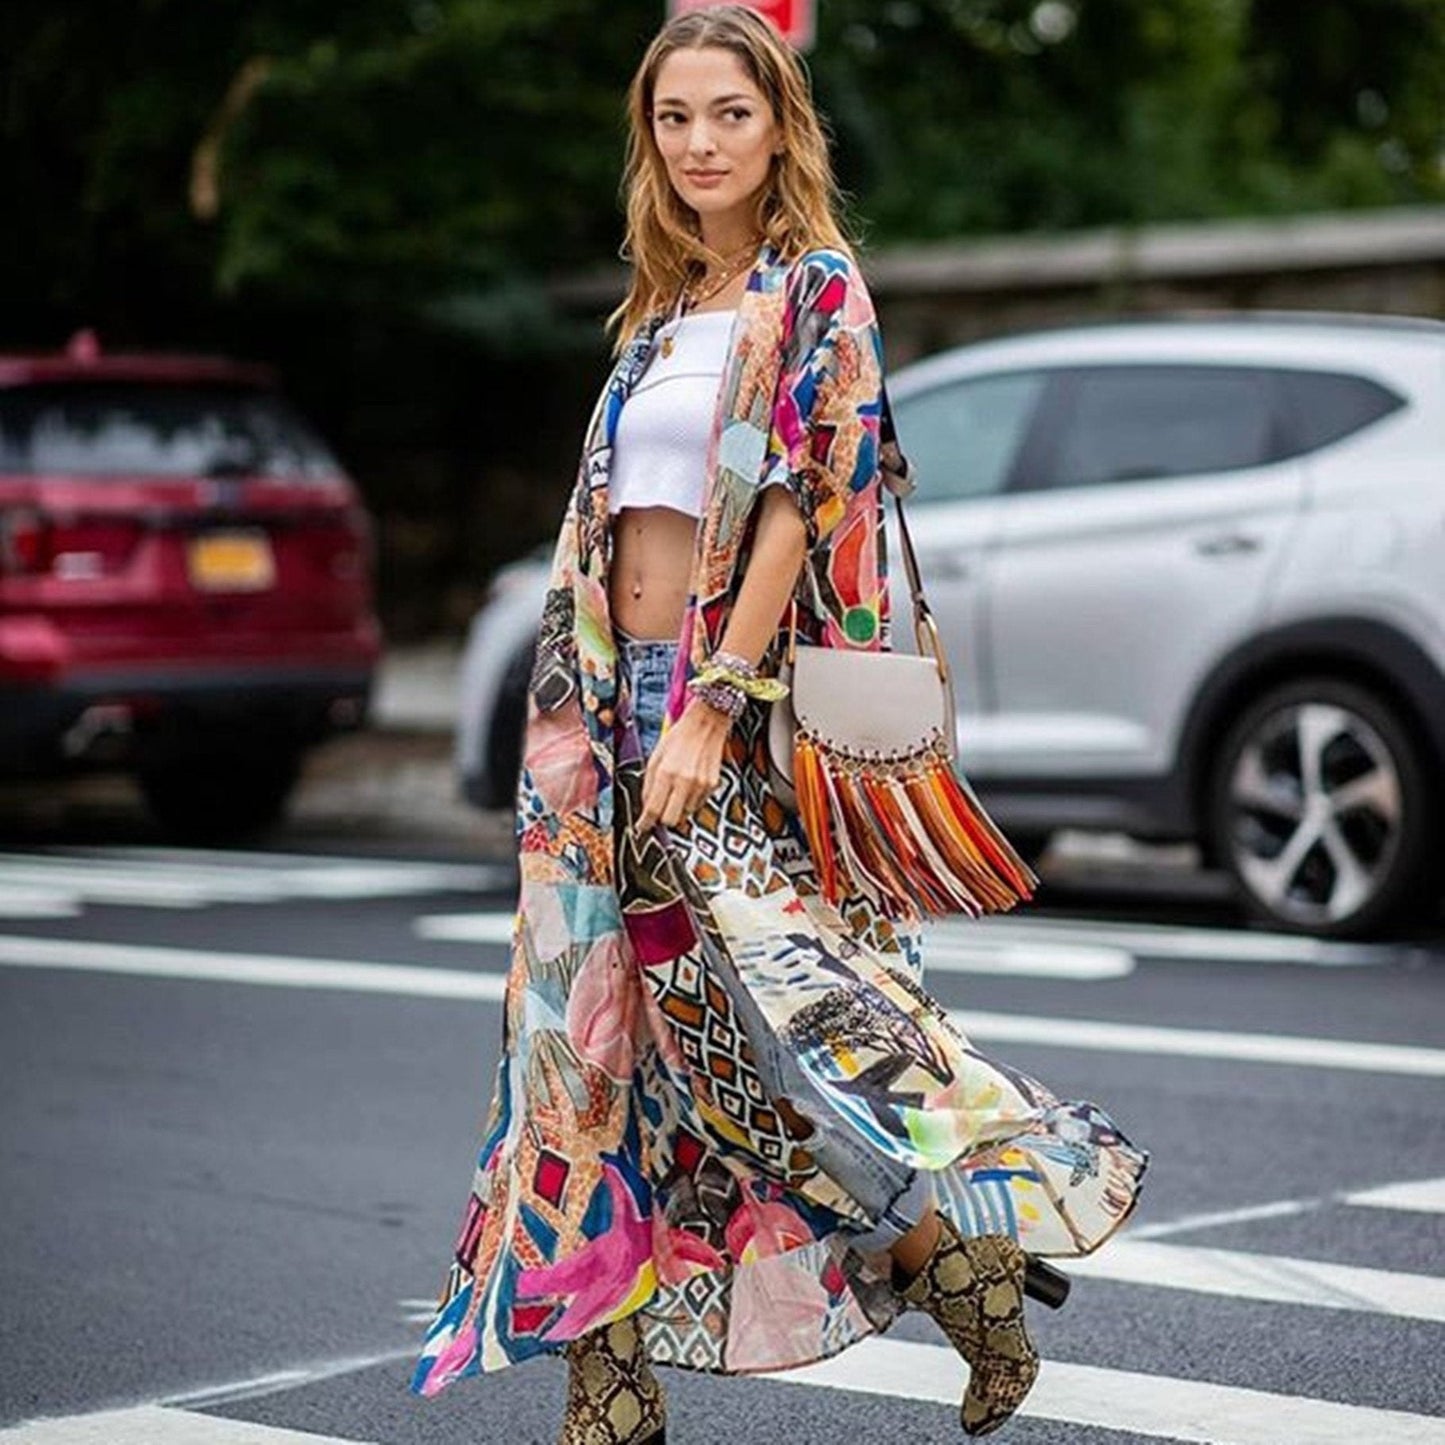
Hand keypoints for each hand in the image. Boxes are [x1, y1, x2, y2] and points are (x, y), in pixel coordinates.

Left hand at [637, 700, 730, 830]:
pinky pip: (697, 805)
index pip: (654, 809)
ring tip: (675, 790)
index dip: (646, 822)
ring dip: (677, 808)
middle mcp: (685, 782)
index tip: (641, 827)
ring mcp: (701, 785)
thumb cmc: (677, 739)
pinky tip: (688, 784)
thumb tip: (646, 808)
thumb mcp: (655, 758)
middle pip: (671, 820)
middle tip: (657, 812)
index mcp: (666, 773)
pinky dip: (690, 801)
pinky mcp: (712, 786)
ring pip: (685, 814)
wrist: (705, 726)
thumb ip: (649, 785)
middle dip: (662, 819)